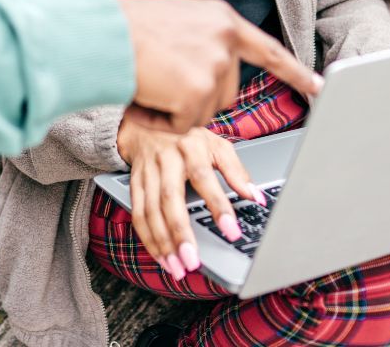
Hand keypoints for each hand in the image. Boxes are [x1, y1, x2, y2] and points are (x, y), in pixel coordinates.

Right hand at [116, 114, 264, 278]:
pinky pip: (138, 213)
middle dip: (181, 233)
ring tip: (178, 268)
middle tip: (193, 261)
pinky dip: (147, 238)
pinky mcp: (133, 182)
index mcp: (190, 146)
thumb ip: (236, 170)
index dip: (218, 205)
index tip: (232, 231)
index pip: (204, 177)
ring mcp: (147, 171)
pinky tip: (160, 257)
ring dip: (162, 243)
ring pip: (150, 210)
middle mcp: (166, 158)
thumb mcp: (215, 144)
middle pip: (171, 198)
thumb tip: (256, 196)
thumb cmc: (187, 136)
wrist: (147, 119)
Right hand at [118, 0, 321, 131]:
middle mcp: (225, 39)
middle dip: (196, 95)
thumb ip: (202, 39)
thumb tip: (214, 68)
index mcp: (221, 19)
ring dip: (177, 107)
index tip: (321, 87)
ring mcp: (214, 66)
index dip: (296, 72)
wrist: (98, 32)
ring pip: (204, 111)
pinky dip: (163, 120)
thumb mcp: (176, 21)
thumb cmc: (124, 27)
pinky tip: (147, 94)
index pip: (269, 50)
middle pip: (226, 92)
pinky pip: (185, 126)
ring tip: (151, 79)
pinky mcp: (198, 93)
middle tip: (162, 75)